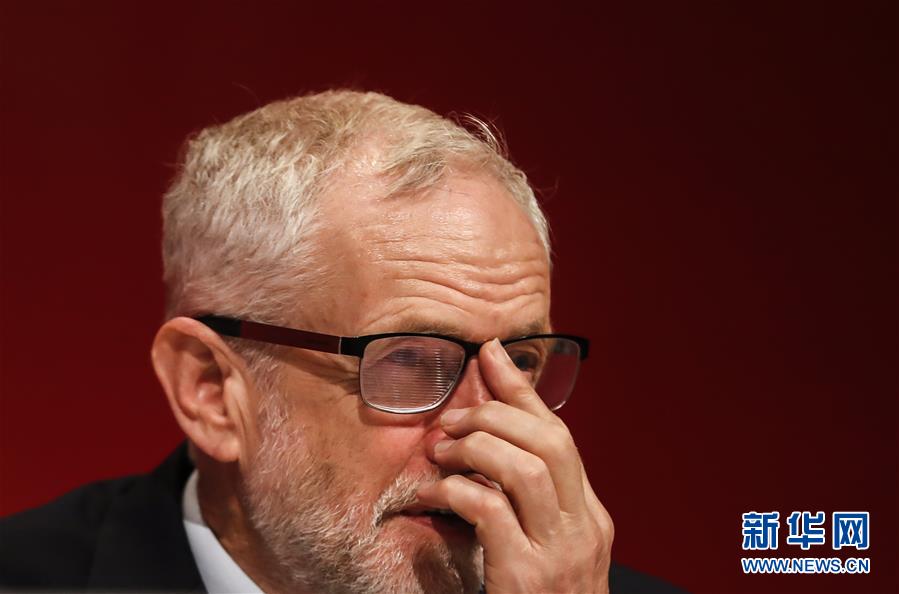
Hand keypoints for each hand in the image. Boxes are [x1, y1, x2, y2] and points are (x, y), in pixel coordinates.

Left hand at [416, 339, 613, 593]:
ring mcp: (561, 554)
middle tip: (453, 417)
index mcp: (592, 516)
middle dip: (496, 413)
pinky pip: (489, 510)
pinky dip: (457, 491)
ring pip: (523, 466)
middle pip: (549, 440)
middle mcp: (586, 528)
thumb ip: (529, 505)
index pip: (559, 436)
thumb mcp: (547, 549)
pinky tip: (436, 495)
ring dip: (475, 448)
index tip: (491, 354)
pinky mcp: (527, 578)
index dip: (522, 391)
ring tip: (442, 453)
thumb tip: (486, 453)